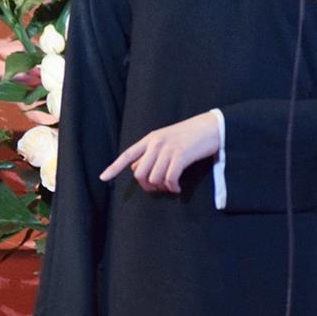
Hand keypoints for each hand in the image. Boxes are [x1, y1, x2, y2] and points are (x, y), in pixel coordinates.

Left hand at [100, 112, 220, 192]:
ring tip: (170, 187)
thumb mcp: (169, 138)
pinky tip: (177, 188)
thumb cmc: (192, 134)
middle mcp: (157, 143)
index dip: (115, 167)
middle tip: (158, 188)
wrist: (213, 127)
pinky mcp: (181, 156)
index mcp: (151, 138)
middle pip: (140, 172)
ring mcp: (169, 149)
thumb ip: (154, 151)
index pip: (128, 154)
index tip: (103, 177)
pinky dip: (172, 187)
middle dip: (147, 185)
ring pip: (154, 178)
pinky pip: (169, 178)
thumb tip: (142, 171)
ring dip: (162, 187)